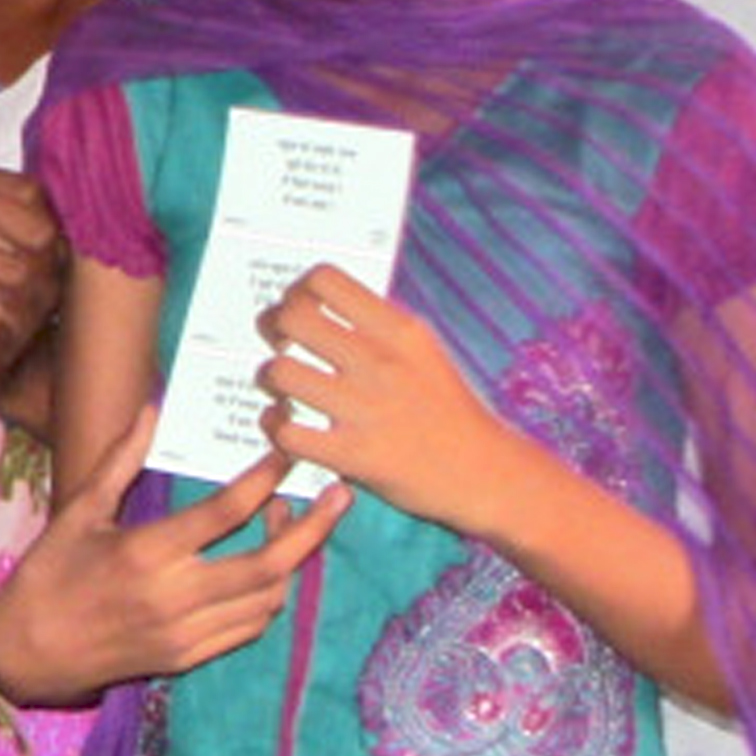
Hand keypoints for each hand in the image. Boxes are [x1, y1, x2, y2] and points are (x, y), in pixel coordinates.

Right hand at [0, 406, 346, 707]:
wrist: (29, 649)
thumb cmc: (49, 571)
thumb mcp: (80, 510)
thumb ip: (121, 459)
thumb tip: (151, 410)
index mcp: (145, 551)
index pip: (226, 511)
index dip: (265, 479)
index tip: (288, 454)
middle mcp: (174, 595)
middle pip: (267, 563)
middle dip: (312, 529)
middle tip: (338, 497)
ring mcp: (186, 633)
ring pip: (267, 599)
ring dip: (291, 561)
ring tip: (291, 527)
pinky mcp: (188, 657)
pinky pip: (249, 628)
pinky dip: (269, 597)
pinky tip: (266, 570)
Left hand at [258, 265, 508, 532]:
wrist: (487, 474)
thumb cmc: (451, 412)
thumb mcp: (425, 353)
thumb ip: (379, 326)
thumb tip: (324, 303)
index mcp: (401, 331)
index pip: (326, 280)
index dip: (297, 289)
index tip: (297, 305)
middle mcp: (381, 363)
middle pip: (293, 318)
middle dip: (272, 326)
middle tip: (277, 342)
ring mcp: (367, 408)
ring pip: (280, 371)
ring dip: (268, 379)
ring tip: (280, 389)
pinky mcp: (354, 455)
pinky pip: (286, 431)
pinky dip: (274, 426)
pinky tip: (286, 426)